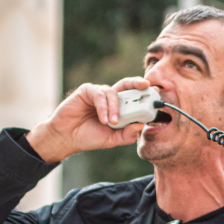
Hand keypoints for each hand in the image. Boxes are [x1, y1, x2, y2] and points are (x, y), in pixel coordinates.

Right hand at [27, 77, 152, 162]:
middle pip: (127, 85)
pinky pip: (99, 95)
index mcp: (119, 106)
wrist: (67, 138)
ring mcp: (99, 93)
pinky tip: (103, 119)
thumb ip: (127, 134)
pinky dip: (103, 107)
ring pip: (113, 93)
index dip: (144, 95)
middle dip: (138, 84)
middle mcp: (110, 97)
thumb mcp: (113, 139)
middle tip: (146, 85)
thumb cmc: (90, 137)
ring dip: (115, 108)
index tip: (156, 95)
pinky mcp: (87, 91)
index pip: (134, 97)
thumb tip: (141, 125)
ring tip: (113, 122)